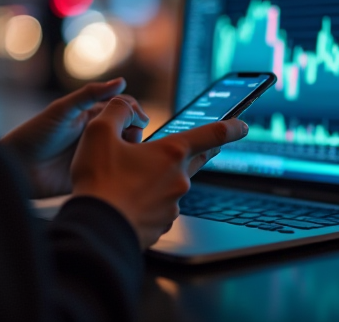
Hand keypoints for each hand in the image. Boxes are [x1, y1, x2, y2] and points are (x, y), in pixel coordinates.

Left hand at [0, 78, 148, 197]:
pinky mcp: (94, 176)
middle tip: (132, 137)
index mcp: (93, 117)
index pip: (123, 109)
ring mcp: (97, 156)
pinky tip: (123, 171)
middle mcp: (98, 136)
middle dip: (136, 131)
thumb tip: (122, 82)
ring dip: (132, 152)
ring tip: (128, 154)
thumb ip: (90, 94)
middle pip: (128, 130)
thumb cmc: (35, 134)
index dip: (134, 111)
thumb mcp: (62, 109)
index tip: (140, 119)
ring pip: (125, 153)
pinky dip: (123, 172)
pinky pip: (114, 174)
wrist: (17, 167)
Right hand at [71, 97, 248, 249]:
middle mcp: (179, 180)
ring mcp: (172, 206)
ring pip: (172, 185)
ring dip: (158, 179)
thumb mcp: (99, 132)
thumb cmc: (98, 181)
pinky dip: (147, 202)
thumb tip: (127, 107)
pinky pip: (159, 208)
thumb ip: (117, 111)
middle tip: (190, 147)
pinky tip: (126, 202)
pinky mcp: (162, 227)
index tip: (243, 125)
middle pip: (196, 160)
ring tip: (127, 180)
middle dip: (196, 152)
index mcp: (172, 153)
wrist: (95, 230)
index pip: (212, 134)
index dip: (231, 127)